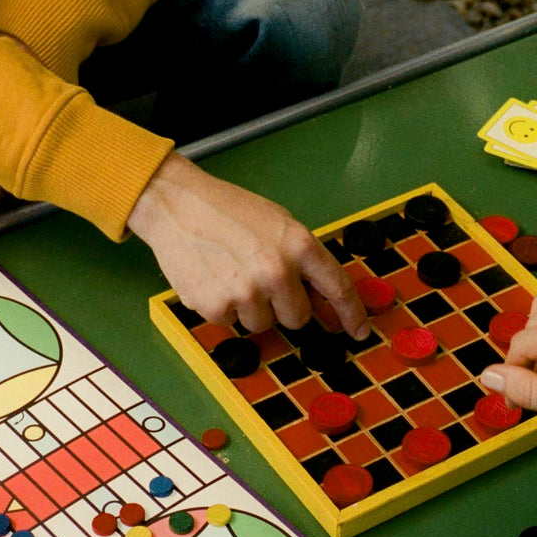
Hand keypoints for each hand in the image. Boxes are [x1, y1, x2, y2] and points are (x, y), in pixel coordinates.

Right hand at [128, 152, 370, 337]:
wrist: (178, 205)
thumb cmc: (228, 211)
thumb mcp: (278, 223)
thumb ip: (304, 259)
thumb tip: (323, 298)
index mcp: (299, 245)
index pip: (338, 288)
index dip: (351, 314)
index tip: (359, 330)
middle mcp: (277, 271)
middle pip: (298, 318)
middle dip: (284, 307)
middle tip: (261, 280)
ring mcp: (246, 292)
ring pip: (262, 325)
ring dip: (250, 308)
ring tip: (231, 273)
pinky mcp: (216, 306)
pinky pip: (230, 324)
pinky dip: (223, 307)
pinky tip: (212, 278)